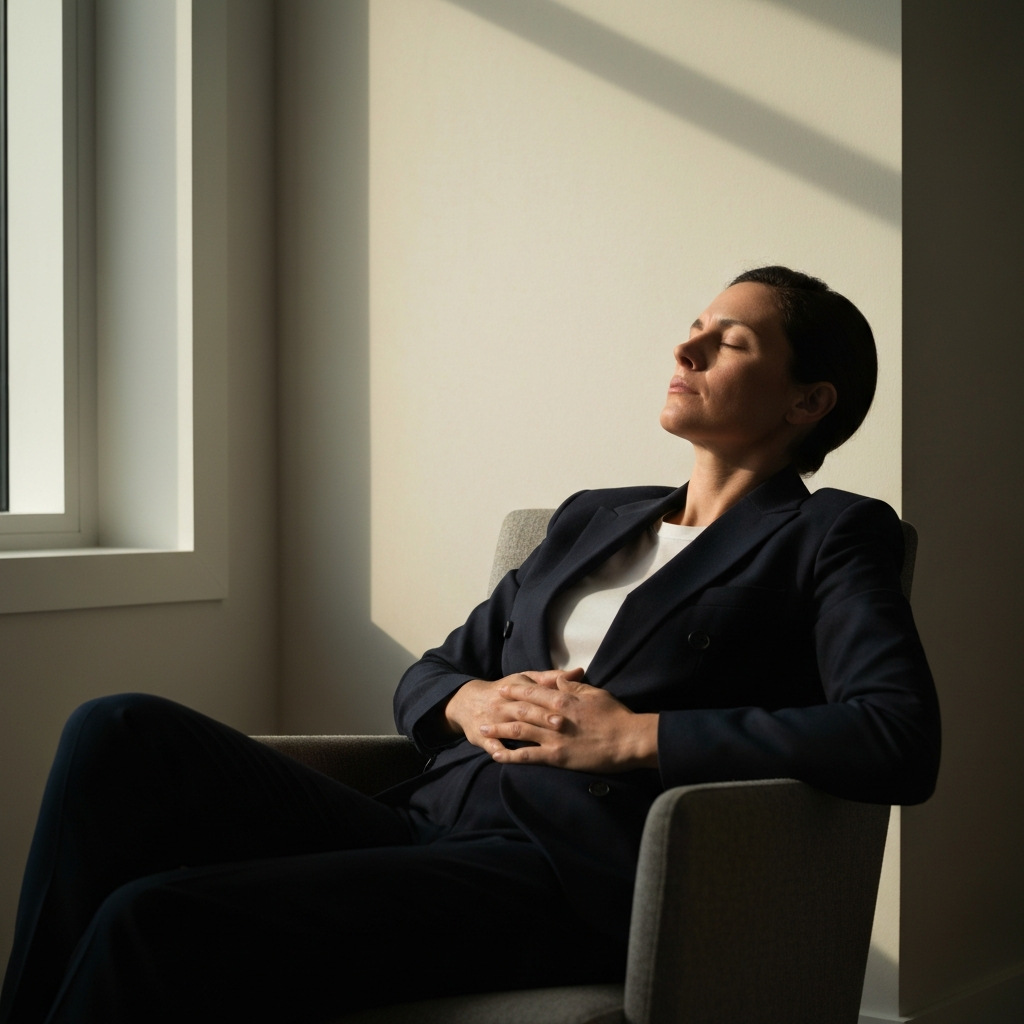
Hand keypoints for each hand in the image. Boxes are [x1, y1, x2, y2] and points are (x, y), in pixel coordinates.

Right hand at [444, 669, 584, 752]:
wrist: (468, 700)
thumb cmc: (504, 690)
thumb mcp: (524, 679)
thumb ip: (551, 679)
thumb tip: (579, 672)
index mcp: (516, 689)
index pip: (533, 694)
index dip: (549, 700)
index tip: (566, 708)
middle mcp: (504, 705)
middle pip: (523, 711)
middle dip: (540, 717)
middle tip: (560, 724)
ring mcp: (493, 721)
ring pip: (508, 728)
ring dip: (522, 735)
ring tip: (537, 743)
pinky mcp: (482, 737)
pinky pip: (490, 744)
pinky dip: (497, 751)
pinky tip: (504, 757)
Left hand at [477, 673, 658, 772]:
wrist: (629, 740)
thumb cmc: (616, 715)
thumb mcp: (595, 693)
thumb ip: (574, 686)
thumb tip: (559, 679)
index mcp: (564, 699)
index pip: (534, 692)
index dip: (516, 690)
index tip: (503, 688)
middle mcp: (554, 717)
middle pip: (522, 710)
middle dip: (502, 708)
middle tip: (487, 706)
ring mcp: (553, 738)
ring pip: (519, 731)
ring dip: (499, 730)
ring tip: (483, 730)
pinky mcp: (557, 757)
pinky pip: (528, 756)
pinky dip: (511, 755)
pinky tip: (497, 756)